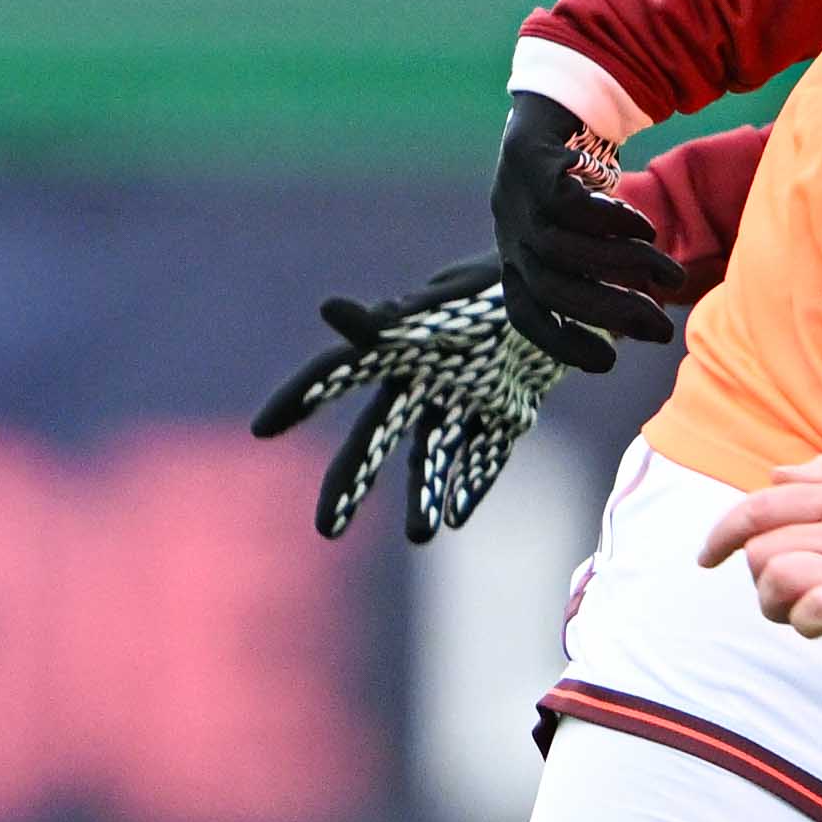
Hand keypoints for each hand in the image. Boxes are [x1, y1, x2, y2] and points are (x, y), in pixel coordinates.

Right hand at [251, 261, 562, 543]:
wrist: (559, 284)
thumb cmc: (498, 286)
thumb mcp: (452, 299)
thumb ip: (399, 318)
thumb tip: (329, 313)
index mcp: (402, 347)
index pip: (339, 374)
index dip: (300, 398)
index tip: (263, 430)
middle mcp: (425, 379)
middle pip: (376, 437)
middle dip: (350, 482)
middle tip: (326, 530)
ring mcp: (464, 399)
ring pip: (432, 455)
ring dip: (423, 496)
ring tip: (420, 536)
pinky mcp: (505, 414)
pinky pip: (484, 456)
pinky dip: (472, 484)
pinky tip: (456, 517)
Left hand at [489, 97, 681, 371]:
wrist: (550, 111)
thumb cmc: (575, 190)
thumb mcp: (581, 238)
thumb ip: (601, 276)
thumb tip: (646, 324)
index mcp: (517, 262)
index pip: (527, 316)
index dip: (562, 343)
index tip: (609, 363)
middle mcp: (511, 237)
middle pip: (555, 289)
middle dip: (611, 313)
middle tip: (663, 331)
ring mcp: (517, 201)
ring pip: (568, 250)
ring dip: (625, 267)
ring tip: (671, 276)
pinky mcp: (530, 166)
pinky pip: (569, 204)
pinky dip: (610, 222)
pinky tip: (645, 229)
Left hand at [700, 454, 821, 647]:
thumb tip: (775, 475)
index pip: (761, 506)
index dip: (723, 532)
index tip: (708, 555)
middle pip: (761, 548)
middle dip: (758, 576)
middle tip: (782, 594)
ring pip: (776, 577)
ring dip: (776, 603)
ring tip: (801, 611)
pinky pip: (812, 610)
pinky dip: (804, 621)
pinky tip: (819, 625)